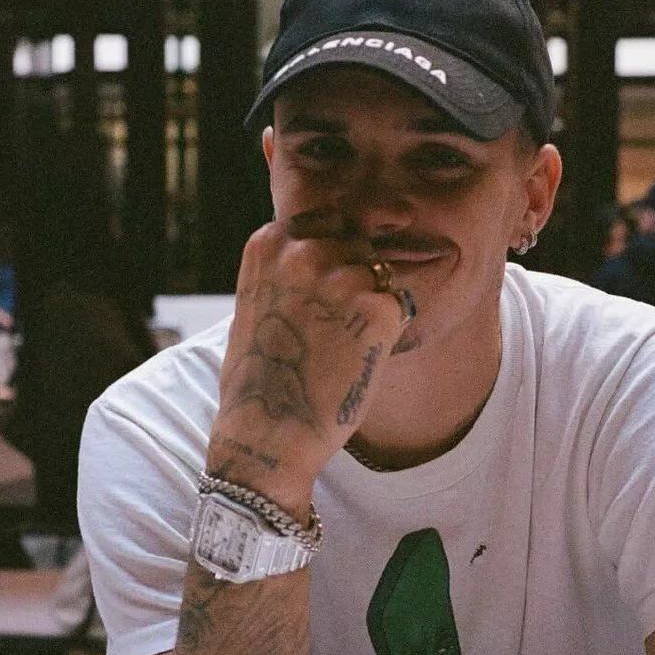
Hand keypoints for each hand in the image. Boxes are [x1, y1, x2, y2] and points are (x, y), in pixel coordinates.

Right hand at [209, 210, 411, 511]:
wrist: (268, 431)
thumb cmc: (260, 376)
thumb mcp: (256, 302)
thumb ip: (286, 268)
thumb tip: (323, 248)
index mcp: (269, 243)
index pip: (323, 222)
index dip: (329, 256)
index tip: (320, 291)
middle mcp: (305, 251)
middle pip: (355, 242)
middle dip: (354, 277)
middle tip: (335, 327)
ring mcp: (343, 277)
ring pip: (380, 273)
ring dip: (372, 304)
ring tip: (343, 345)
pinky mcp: (379, 308)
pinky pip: (398, 304)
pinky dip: (388, 330)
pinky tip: (359, 357)